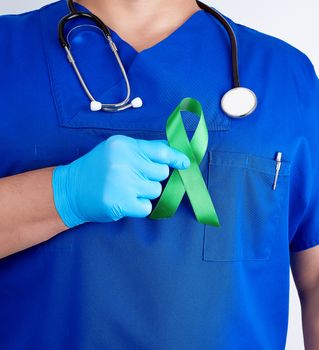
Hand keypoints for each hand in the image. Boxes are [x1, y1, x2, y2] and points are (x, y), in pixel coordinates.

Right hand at [52, 135, 189, 227]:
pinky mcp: (122, 203)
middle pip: (162, 173)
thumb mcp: (116, 149)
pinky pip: (147, 206)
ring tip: (127, 189)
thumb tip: (172, 152)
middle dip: (153, 177)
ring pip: (156, 190)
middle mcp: (124, 162)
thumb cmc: (98, 168)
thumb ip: (143, 150)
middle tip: (136, 178)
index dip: (176, 157)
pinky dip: (140, 206)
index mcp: (124, 146)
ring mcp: (123, 183)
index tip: (185, 163)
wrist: (71, 190)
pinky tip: (125, 200)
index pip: (160, 151)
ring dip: (145, 192)